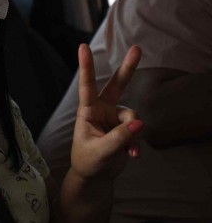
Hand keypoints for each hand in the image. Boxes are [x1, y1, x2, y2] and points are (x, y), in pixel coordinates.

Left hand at [70, 43, 143, 179]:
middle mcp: (102, 109)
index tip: (83, 46)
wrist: (95, 175)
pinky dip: (136, 143)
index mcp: (88, 111)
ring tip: (127, 150)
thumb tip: (139, 123)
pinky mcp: (126, 127)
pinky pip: (138, 130)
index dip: (86, 66)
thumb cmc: (89, 161)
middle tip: (138, 48)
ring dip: (133, 134)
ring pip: (133, 117)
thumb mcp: (101, 151)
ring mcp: (115, 117)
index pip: (87, 86)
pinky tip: (133, 155)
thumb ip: (119, 137)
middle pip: (117, 85)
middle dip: (128, 68)